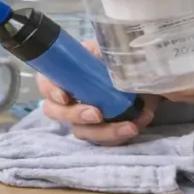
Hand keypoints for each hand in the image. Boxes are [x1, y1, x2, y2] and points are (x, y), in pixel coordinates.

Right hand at [36, 39, 160, 144]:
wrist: (147, 79)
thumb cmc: (122, 62)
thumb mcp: (111, 53)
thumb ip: (103, 54)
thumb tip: (106, 58)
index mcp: (66, 74)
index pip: (46, 83)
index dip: (50, 91)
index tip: (65, 97)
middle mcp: (69, 98)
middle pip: (55, 112)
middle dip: (75, 115)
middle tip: (97, 114)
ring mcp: (83, 118)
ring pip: (81, 131)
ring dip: (105, 131)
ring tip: (131, 125)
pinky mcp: (100, 132)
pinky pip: (103, 140)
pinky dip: (122, 134)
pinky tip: (141, 121)